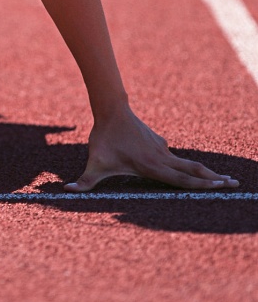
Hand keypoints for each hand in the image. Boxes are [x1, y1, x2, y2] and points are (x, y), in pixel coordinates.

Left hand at [65, 103, 238, 191]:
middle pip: (193, 170)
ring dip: (205, 172)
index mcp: (152, 165)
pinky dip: (187, 166)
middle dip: (214, 179)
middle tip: (235, 183)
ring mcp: (163, 149)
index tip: (221, 187)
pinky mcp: (159, 144)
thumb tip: (66, 192)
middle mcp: (162, 157)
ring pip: (188, 163)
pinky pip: (175, 158)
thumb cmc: (104, 139)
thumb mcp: (94, 163)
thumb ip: (84, 181)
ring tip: (222, 179)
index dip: (201, 185)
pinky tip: (191, 171)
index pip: (181, 179)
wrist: (112, 110)